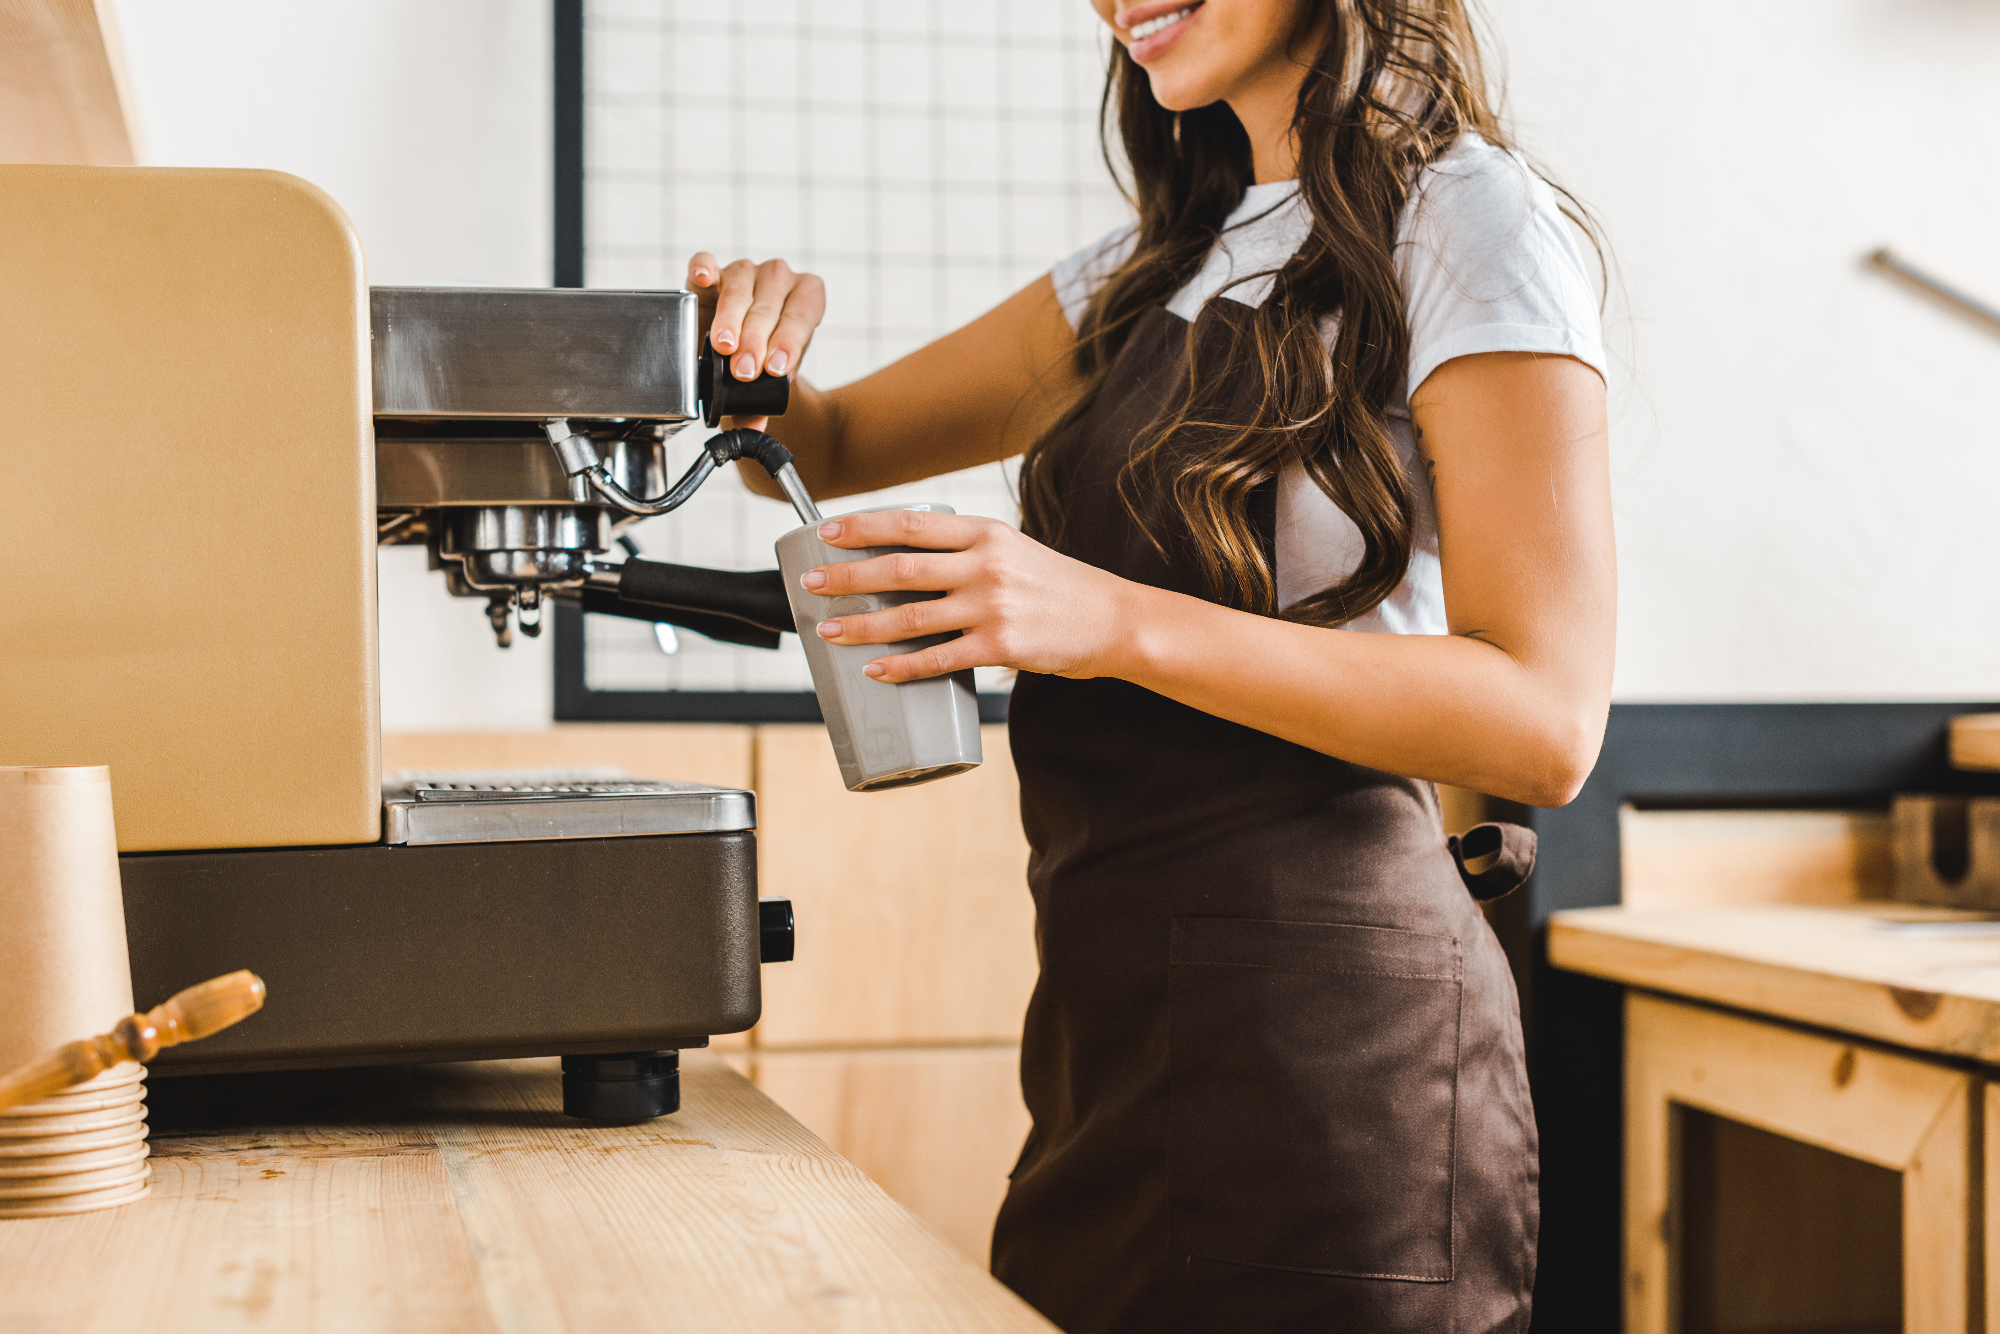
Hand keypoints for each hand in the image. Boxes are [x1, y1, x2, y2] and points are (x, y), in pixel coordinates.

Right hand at [686, 252, 824, 429]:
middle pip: (768, 305)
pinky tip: (703, 278)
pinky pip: (706, 262)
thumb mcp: (773, 381)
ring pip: (740, 287)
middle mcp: (778, 279)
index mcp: (806, 296)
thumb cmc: (766, 359)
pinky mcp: (713, 272)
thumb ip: (763, 402)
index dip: (789, 340)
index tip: (776, 368)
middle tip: (745, 370)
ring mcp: (746, 271)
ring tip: (725, 347)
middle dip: (756, 340)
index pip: (802, 314)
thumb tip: (750, 427)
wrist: (747, 349)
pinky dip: (704, 268)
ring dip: (731, 318)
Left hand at [801, 509, 1140, 682]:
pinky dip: (902, 666)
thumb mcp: (1014, 552)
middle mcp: (986, 564)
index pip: (912, 524)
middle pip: (900, 568)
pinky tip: (876, 670)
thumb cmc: (1058, 587)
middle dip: (847, 576)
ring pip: (911, 616)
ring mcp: (993, 606)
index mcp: (986, 533)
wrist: (1115, 619)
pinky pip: (939, 659)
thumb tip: (905, 568)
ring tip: (828, 632)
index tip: (827, 531)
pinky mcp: (1002, 647)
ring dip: (862, 625)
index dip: (864, 527)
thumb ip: (967, 554)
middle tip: (811, 583)